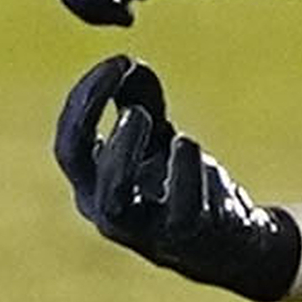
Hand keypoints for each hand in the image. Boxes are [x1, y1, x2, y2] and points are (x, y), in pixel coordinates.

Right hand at [53, 55, 301, 300]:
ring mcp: (145, 230)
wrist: (231, 241)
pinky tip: (188, 146)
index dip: (86, 99)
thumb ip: (140, 101)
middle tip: (130, 91)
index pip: (70, 143)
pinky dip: (185, 174)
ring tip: (155, 121)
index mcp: (95, 185)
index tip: (118, 61)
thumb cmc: (182, 185)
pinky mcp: (187, 238)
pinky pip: (180, 211)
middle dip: (92, 117)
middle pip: (80, 169)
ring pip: (115, 202)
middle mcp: (110, 211)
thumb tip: (127, 64)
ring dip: (126, 152)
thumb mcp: (159, 139)